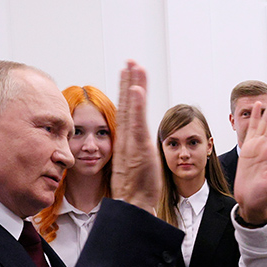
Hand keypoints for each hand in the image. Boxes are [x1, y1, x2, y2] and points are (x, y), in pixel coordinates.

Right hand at [111, 60, 161, 211]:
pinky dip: (136, 106)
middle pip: (127, 105)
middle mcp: (126, 139)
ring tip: (133, 66)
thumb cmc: (136, 189)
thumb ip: (137, 151)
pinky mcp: (137, 149)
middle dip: (129, 81)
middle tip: (131, 61)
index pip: (127, 111)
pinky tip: (136, 90)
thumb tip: (140, 144)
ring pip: (131, 110)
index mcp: (127, 141)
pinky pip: (136, 124)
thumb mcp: (138, 166)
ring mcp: (130, 143)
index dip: (128, 92)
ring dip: (132, 86)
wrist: (132, 205)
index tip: (129, 73)